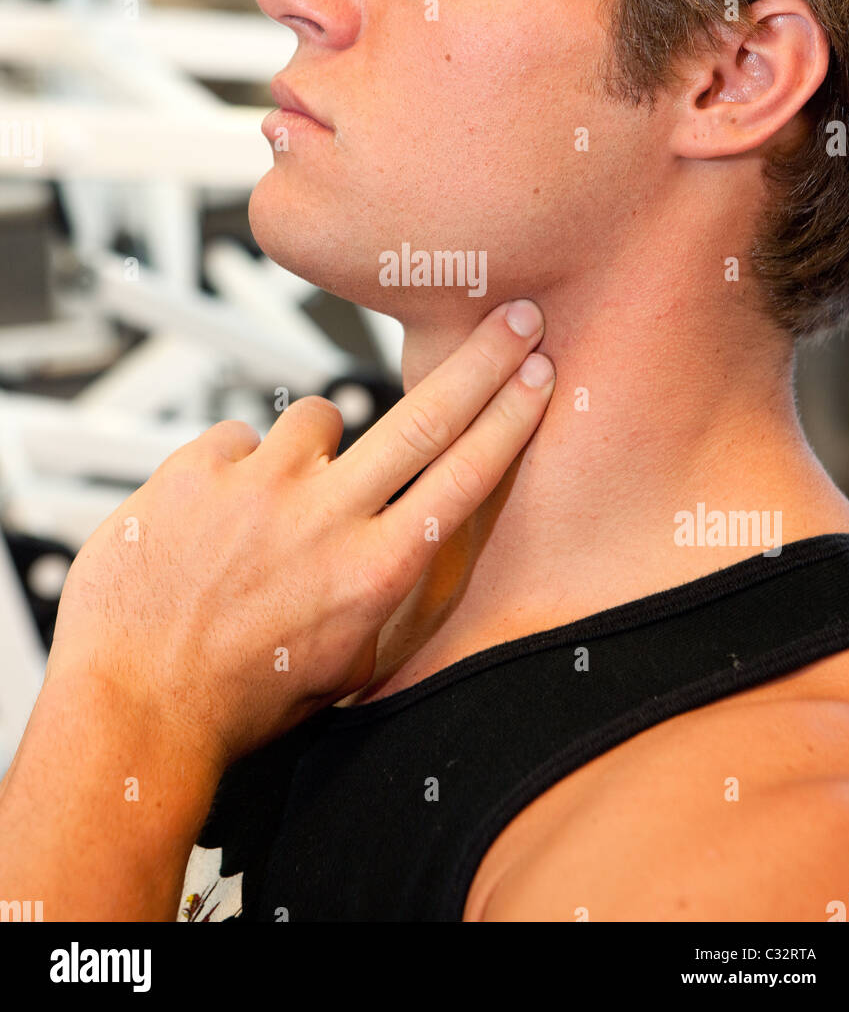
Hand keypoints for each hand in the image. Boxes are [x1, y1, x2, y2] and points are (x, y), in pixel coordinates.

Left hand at [46, 299, 554, 772]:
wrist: (135, 707)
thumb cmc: (237, 699)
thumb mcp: (344, 666)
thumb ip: (381, 598)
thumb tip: (401, 546)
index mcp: (373, 571)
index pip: (464, 476)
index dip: (510, 417)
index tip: (537, 375)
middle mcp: (325, 517)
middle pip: (423, 416)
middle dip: (481, 360)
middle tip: (512, 318)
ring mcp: (259, 486)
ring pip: (314, 418)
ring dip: (308, 450)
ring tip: (274, 505)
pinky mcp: (196, 469)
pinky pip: (236, 437)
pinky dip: (235, 468)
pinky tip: (215, 514)